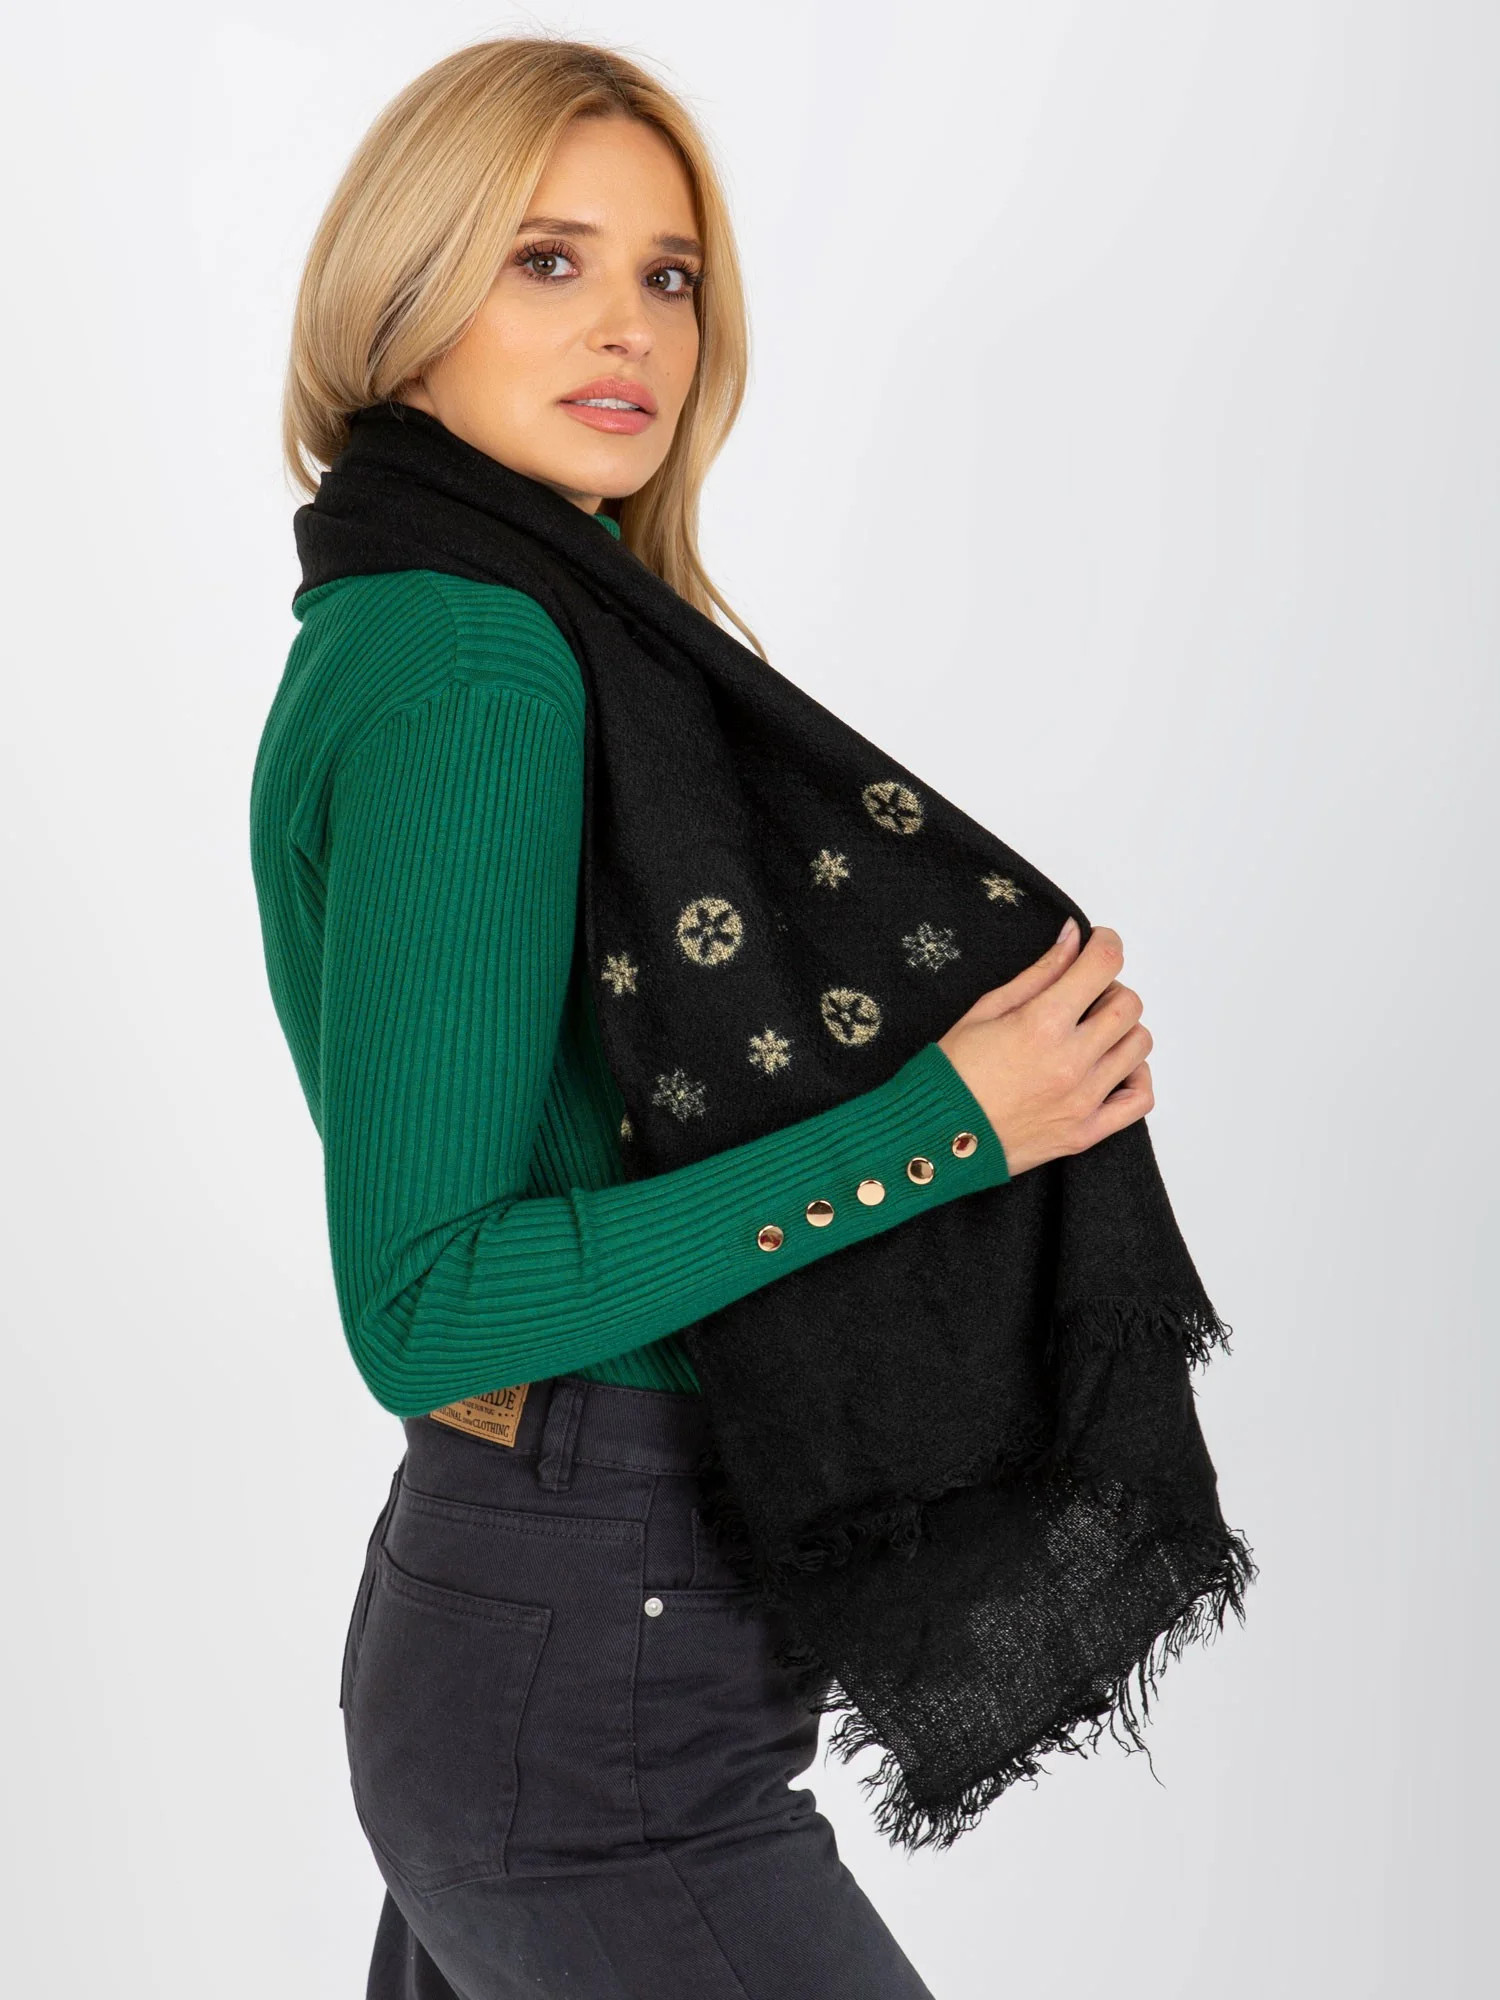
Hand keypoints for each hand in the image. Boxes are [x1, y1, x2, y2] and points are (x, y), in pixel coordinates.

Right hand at [936, 919, 1153, 1175]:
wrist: (935, 1137)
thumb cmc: (952, 1072)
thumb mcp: (986, 1009)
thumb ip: (1039, 973)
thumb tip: (1073, 936)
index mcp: (1042, 1023)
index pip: (1103, 965)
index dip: (1106, 943)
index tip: (1099, 944)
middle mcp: (1071, 1061)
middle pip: (1128, 1004)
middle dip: (1110, 988)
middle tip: (1085, 995)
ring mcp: (1083, 1100)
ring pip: (1139, 1045)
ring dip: (1122, 1030)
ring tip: (1093, 1034)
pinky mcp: (1087, 1132)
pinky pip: (1140, 1099)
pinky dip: (1135, 1077)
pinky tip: (1112, 1069)